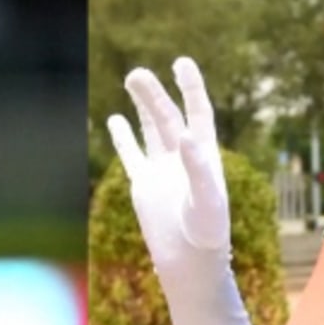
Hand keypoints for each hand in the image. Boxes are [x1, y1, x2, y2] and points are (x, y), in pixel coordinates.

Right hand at [103, 57, 234, 266]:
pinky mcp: (144, 185)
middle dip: (154, 94)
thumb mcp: (207, 200)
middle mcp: (184, 157)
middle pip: (168, 116)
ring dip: (142, 105)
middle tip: (137, 74)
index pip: (199, 112)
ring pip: (150, 128)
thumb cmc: (208, 232)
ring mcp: (162, 169)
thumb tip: (186, 136)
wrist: (190, 261)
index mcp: (205, 154)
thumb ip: (197, 168)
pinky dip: (123, 137)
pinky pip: (132, 154)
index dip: (191, 87)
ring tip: (132, 77)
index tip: (181, 63)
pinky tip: (115, 118)